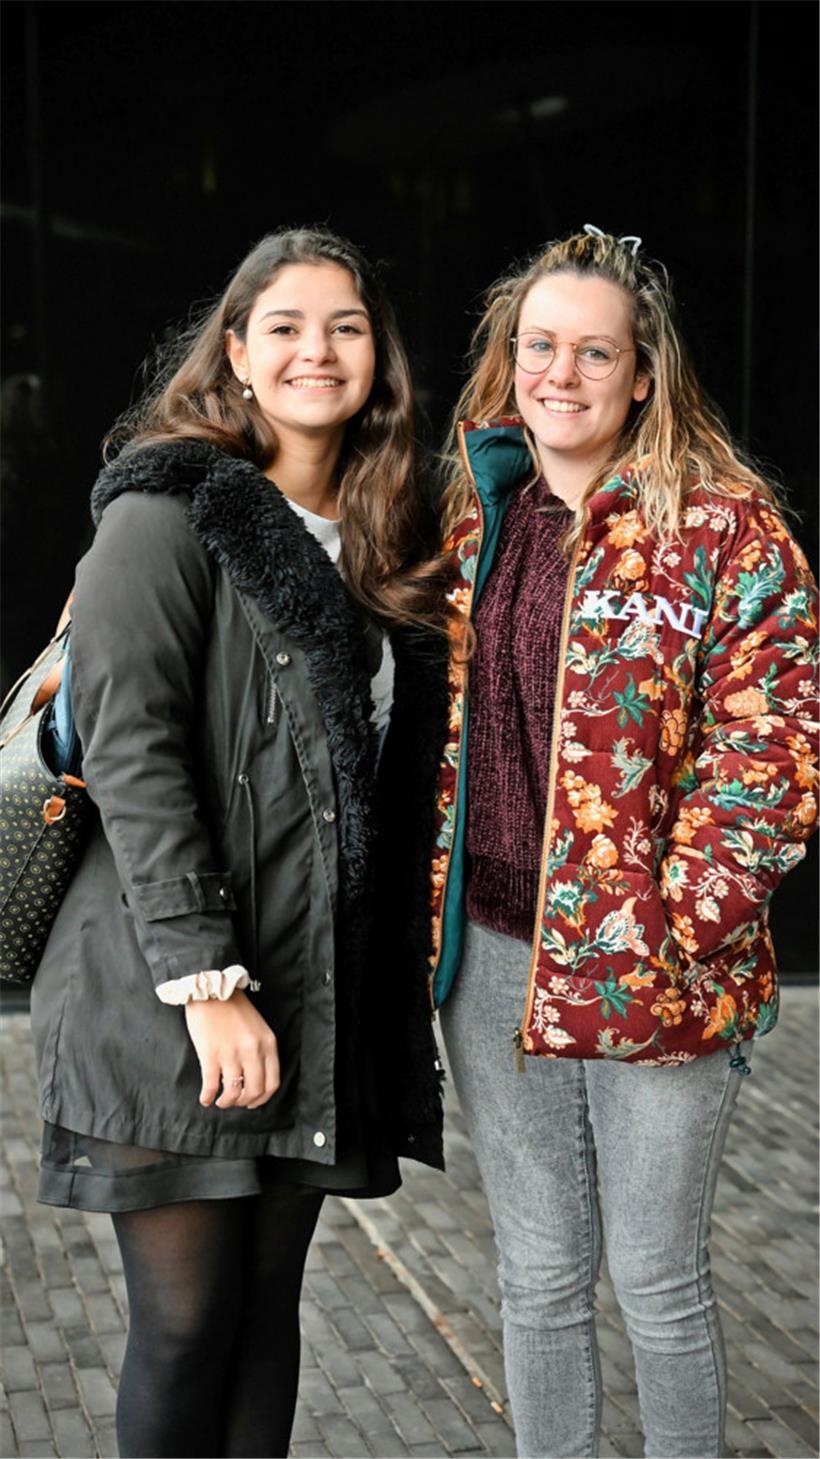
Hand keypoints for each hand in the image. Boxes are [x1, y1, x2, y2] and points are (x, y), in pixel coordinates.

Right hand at [184, 990, 279, 1109]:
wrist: (212, 989)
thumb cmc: (233, 1007)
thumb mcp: (258, 1027)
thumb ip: (261, 1050)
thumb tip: (255, 1077)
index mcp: (267, 1044)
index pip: (272, 1083)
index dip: (262, 1099)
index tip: (252, 1102)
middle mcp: (252, 1051)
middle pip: (254, 1091)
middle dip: (244, 1102)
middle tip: (235, 1103)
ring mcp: (231, 1054)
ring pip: (233, 1092)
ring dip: (226, 1102)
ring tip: (220, 1101)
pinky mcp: (210, 1054)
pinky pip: (211, 1085)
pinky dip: (208, 1097)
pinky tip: (205, 1098)